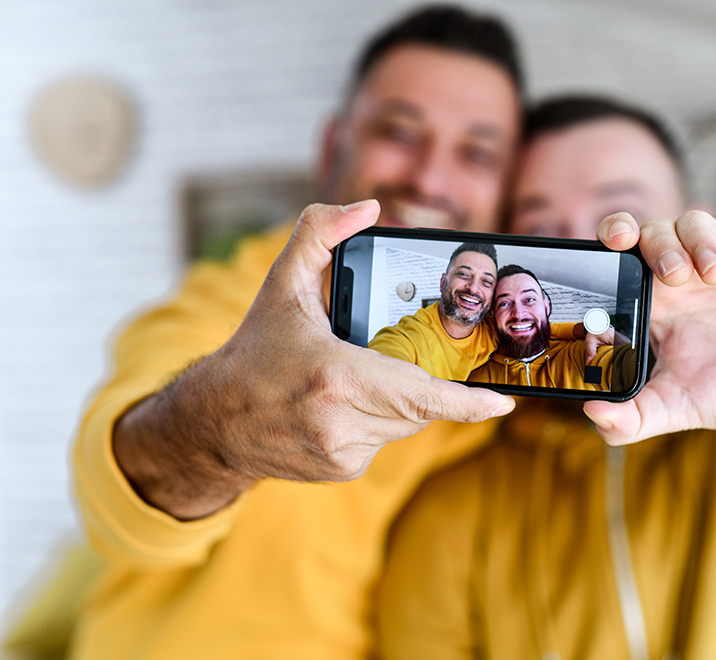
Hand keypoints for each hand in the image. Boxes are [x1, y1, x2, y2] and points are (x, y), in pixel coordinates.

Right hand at [114, 201, 514, 518]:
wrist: (212, 423)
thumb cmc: (253, 351)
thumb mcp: (282, 285)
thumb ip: (321, 233)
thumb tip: (368, 207)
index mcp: (336, 376)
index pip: (420, 393)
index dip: (467, 402)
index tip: (503, 400)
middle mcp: (342, 421)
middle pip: (418, 403)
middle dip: (421, 380)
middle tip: (399, 359)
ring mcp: (343, 452)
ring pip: (403, 422)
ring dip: (396, 398)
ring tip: (350, 379)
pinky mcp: (342, 469)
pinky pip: (383, 440)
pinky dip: (376, 419)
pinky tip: (340, 406)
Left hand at [585, 211, 715, 446]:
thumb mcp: (679, 406)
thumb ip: (635, 417)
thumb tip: (595, 416)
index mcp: (655, 299)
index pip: (622, 252)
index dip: (612, 236)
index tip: (609, 247)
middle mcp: (686, 273)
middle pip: (655, 229)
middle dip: (657, 243)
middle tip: (670, 274)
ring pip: (699, 223)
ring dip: (700, 243)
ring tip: (710, 275)